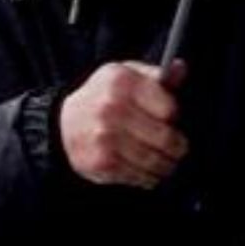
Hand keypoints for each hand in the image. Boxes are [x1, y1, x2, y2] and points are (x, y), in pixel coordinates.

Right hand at [61, 61, 187, 188]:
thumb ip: (155, 74)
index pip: (168, 108)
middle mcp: (112, 109)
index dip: (175, 116)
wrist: (64, 124)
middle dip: (178, 147)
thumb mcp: (126, 75)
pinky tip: (148, 171)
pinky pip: (139, 176)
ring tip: (167, 162)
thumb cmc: (103, 98)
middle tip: (178, 148)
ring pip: (155, 161)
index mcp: (122, 83)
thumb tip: (180, 67)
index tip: (172, 120)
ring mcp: (105, 138)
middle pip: (165, 138)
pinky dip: (149, 177)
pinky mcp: (101, 163)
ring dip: (166, 166)